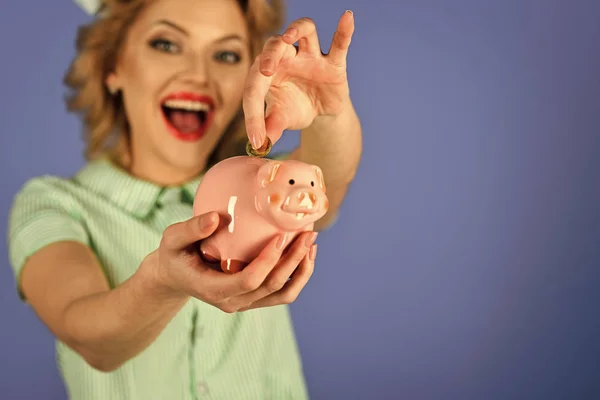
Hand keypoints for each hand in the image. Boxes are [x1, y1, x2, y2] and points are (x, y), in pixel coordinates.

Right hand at [148, 212, 317, 312]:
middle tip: (308, 233)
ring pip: (283, 294)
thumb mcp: (171, 240)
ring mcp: (245, 302)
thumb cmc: (174, 255)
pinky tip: (304, 253)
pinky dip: (297, 274)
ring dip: (301, 270)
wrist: (175, 276)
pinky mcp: (253, 298)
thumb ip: (191, 229)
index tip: (281, 235)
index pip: (249, 279)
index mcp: (214, 289)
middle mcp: (233, 301)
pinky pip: (282, 292)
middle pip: (272, 286)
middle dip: (294, 260)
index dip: (268, 260)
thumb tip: (215, 217)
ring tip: (312, 243)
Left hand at [243, 10, 354, 149]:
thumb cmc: (296, 109)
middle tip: (266, 71)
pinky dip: (344, 30)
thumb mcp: (283, 119)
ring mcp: (311, 57)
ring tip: (288, 37)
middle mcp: (287, 58)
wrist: (321, 112)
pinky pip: (340, 43)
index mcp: (268, 72)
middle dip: (269, 55)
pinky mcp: (334, 62)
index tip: (256, 138)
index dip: (253, 114)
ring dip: (296, 29)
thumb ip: (272, 126)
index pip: (255, 86)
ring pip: (304, 30)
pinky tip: (347, 16)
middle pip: (275, 45)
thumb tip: (261, 143)